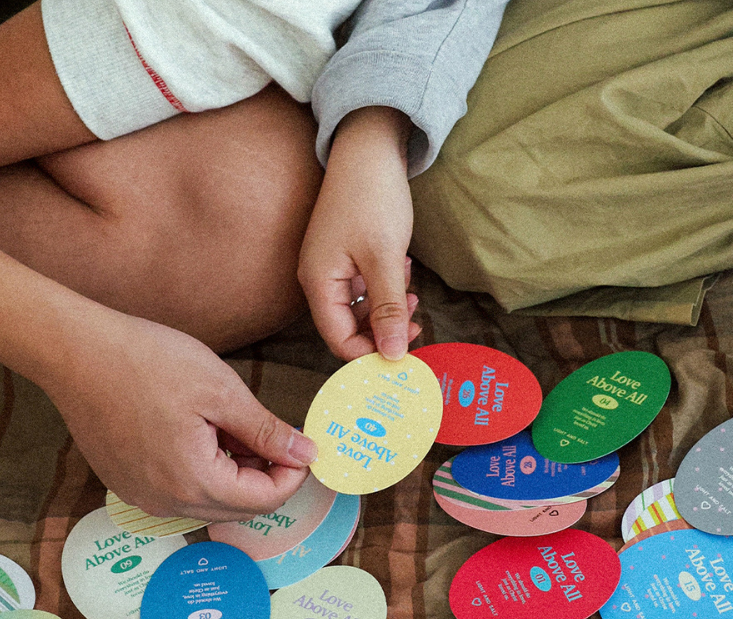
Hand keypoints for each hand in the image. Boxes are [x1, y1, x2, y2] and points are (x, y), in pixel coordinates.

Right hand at [41, 307, 316, 520]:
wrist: (75, 351)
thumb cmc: (146, 361)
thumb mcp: (221, 391)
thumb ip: (266, 431)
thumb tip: (306, 455)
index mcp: (194, 483)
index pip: (265, 501)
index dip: (291, 475)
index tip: (299, 444)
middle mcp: (166, 503)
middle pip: (237, 508)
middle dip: (263, 475)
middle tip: (267, 431)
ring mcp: (141, 497)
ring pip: (208, 502)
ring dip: (232, 473)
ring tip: (229, 425)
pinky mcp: (126, 484)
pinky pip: (178, 492)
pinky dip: (201, 471)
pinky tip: (197, 432)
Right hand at [298, 106, 420, 361]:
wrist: (369, 148)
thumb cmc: (372, 198)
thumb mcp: (386, 259)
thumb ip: (388, 309)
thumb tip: (393, 354)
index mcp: (319, 284)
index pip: (339, 340)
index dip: (370, 353)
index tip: (404, 353)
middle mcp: (319, 281)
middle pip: (347, 328)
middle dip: (383, 330)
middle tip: (416, 322)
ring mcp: (331, 268)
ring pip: (358, 310)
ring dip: (387, 308)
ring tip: (412, 292)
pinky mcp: (344, 257)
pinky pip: (362, 289)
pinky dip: (385, 288)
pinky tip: (403, 270)